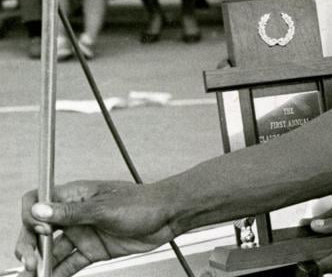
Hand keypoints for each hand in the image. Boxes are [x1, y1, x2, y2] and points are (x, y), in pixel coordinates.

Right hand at [14, 181, 175, 276]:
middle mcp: (75, 215)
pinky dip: (58, 272)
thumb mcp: (105, 208)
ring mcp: (83, 233)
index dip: (32, 215)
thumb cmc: (144, 202)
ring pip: (53, 250)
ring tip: (35, 274)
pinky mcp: (93, 250)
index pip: (39, 201)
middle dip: (30, 246)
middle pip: (39, 230)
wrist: (169, 216)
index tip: (40, 230)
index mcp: (76, 195)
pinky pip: (69, 263)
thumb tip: (40, 211)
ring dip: (42, 263)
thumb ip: (72, 213)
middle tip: (31, 262)